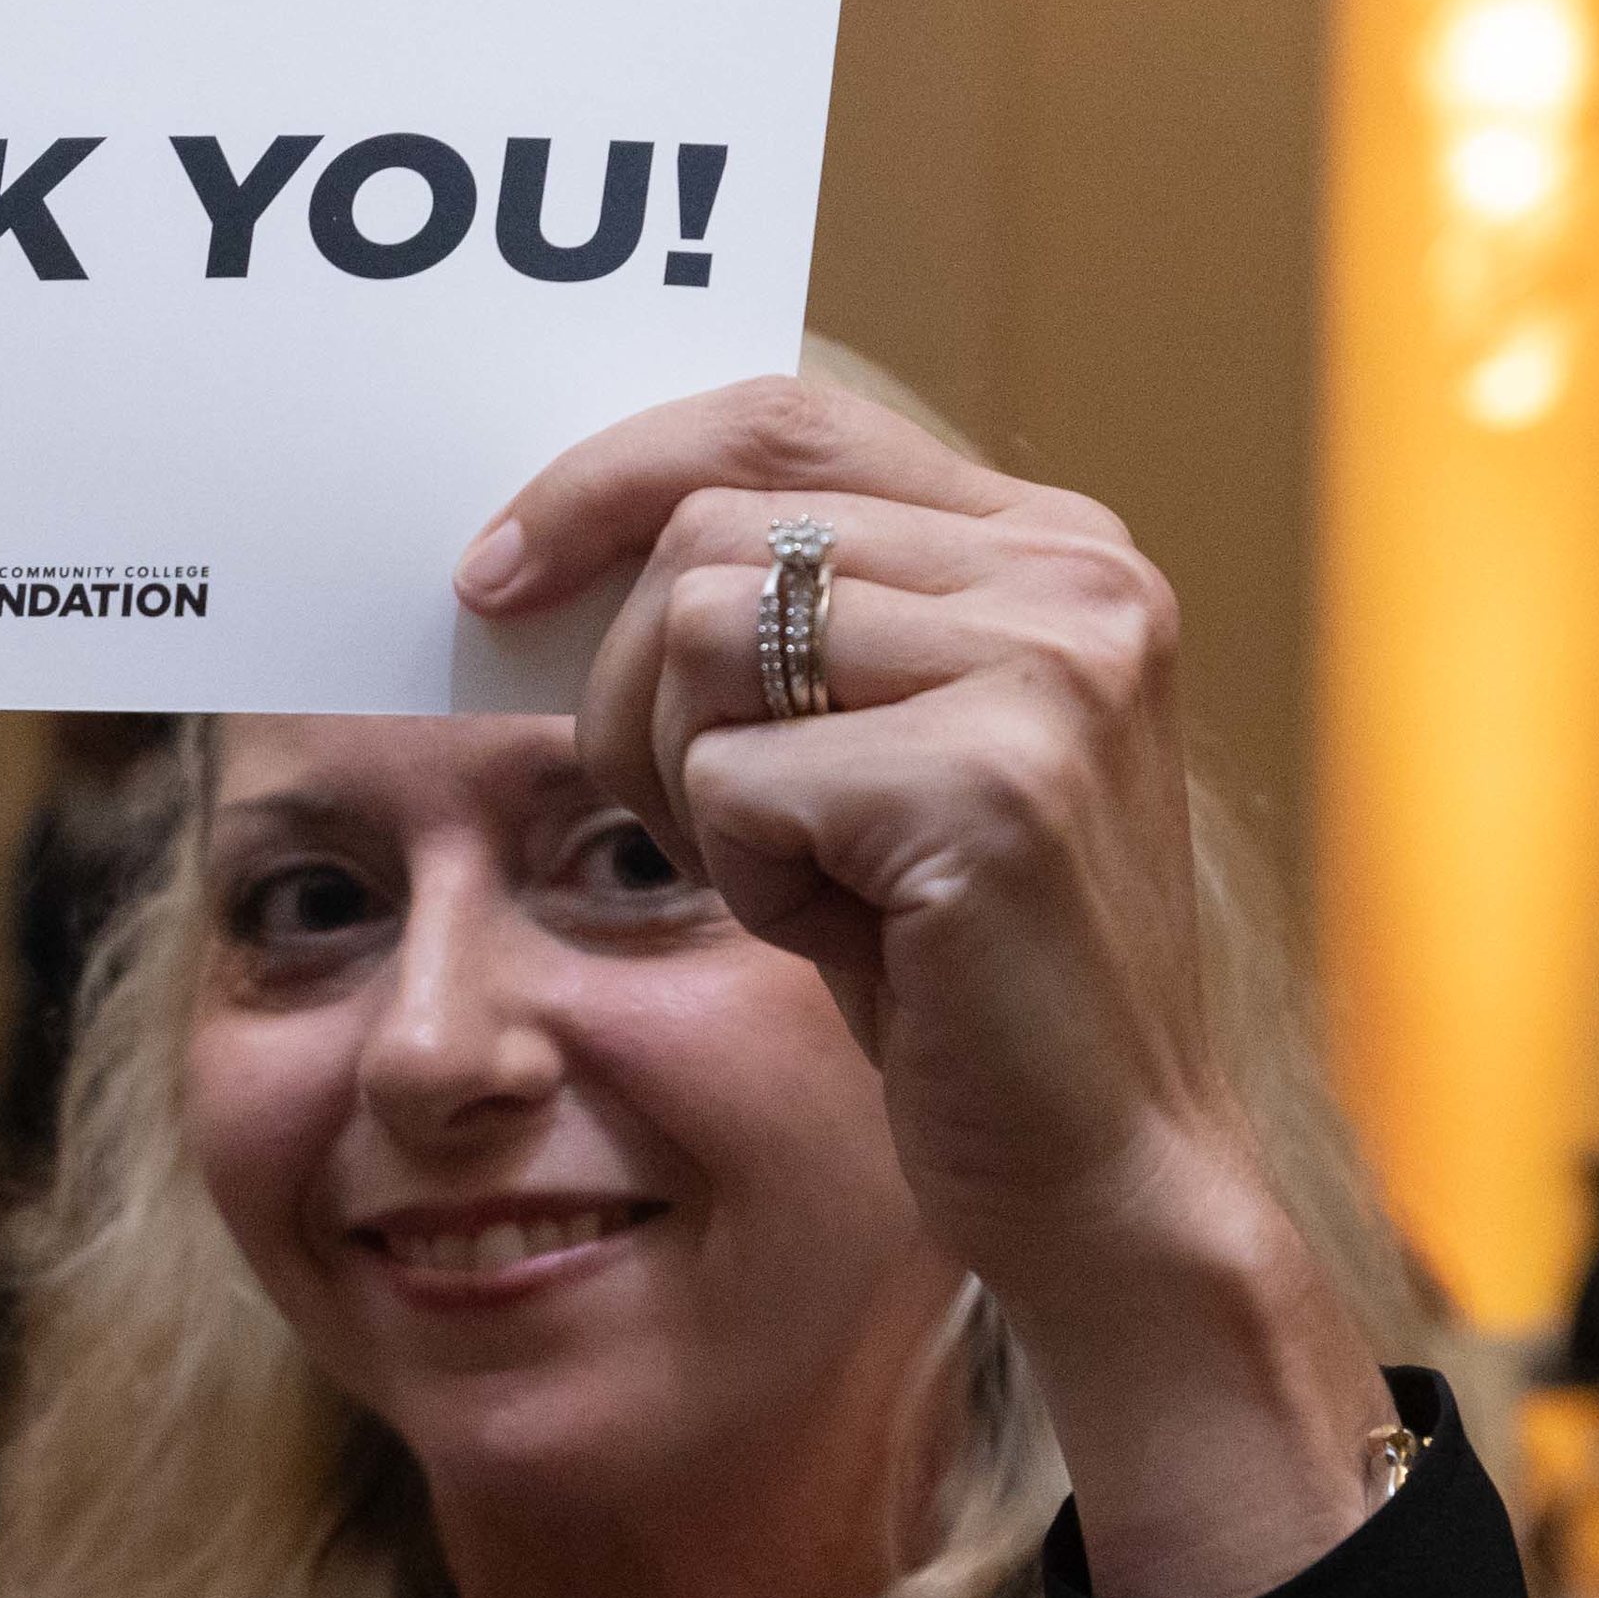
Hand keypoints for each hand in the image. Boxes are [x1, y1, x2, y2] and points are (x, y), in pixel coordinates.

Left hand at [459, 378, 1392, 1597]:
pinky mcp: (992, 790)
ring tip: (807, 880)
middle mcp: (1076, 580)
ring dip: (694, 785)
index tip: (495, 573)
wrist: (1103, 1174)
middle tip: (690, 816)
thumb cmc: (962, 974)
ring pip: (704, 636)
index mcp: (1058, 548)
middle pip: (712, 533)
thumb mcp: (874, 751)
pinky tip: (853, 941)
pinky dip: (749, 877)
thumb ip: (791, 618)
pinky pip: (733, 779)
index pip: (783, 422)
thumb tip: (553, 538)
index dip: (611, 477)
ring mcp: (1048, 675)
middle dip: (632, 681)